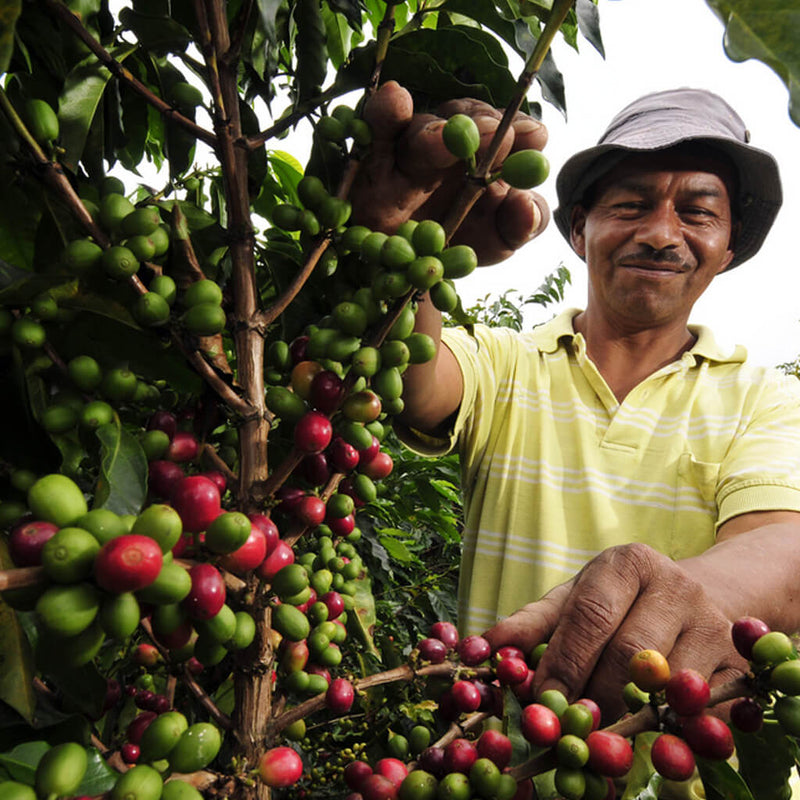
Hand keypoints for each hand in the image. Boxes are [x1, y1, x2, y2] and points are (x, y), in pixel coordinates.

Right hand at [350, 80, 549, 264]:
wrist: (400, 271)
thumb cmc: (454, 246)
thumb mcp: (495, 242)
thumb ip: (520, 225)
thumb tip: (527, 202)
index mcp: (489, 159)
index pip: (511, 133)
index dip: (523, 132)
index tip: (533, 137)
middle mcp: (453, 143)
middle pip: (469, 118)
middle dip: (482, 124)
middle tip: (493, 133)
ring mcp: (410, 147)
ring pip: (423, 127)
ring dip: (436, 132)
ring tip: (445, 137)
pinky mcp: (372, 156)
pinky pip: (376, 128)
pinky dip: (383, 112)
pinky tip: (395, 99)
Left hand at [483, 543, 747, 722]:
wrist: (697, 596)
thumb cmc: (619, 602)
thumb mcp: (574, 599)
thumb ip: (532, 623)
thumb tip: (485, 646)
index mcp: (627, 563)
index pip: (591, 615)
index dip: (564, 662)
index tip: (541, 699)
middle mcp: (676, 585)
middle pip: (630, 653)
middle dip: (594, 696)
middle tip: (568, 726)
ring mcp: (713, 623)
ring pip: (668, 685)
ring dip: (630, 717)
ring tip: (601, 733)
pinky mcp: (737, 663)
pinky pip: (703, 708)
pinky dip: (672, 729)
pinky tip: (645, 733)